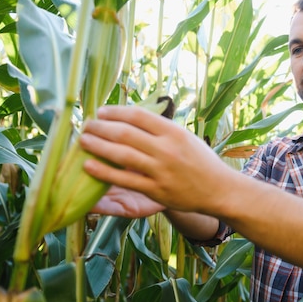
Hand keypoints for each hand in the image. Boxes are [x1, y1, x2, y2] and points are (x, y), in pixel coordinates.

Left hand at [80, 105, 235, 214]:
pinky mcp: (156, 190)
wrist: (219, 190)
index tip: (101, 111)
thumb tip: (132, 116)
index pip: (138, 115)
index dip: (115, 111)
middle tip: (86, 125)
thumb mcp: (185, 136)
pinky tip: (88, 166)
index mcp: (174, 132)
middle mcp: (166, 149)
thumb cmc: (201, 161)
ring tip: (83, 141)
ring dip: (98, 146)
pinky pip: (124, 179)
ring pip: (122, 155)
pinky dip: (104, 172)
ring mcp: (160, 171)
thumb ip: (161, 128)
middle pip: (125, 133)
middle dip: (101, 127)